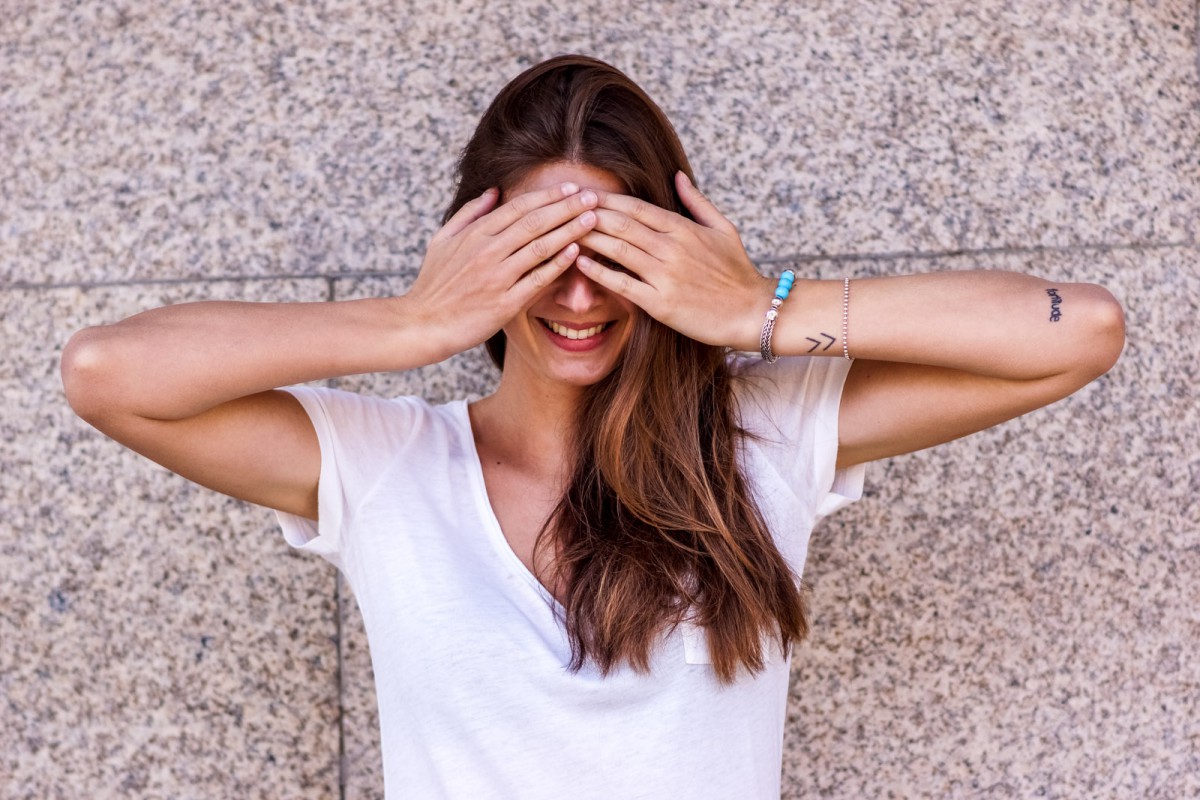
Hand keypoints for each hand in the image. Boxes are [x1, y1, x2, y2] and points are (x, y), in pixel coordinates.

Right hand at [406, 182, 598, 357]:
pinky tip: (576, 252)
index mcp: (475, 234)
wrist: (424, 323)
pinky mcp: (505, 303)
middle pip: (535, 222)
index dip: (547, 195)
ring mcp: (497, 277)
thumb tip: (494, 191)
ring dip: (569, 229)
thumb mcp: (442, 240)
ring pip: (540, 247)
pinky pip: (537, 280)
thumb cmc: (434, 283)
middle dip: (567, 206)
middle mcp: (487, 251)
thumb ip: (469, 213)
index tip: (570, 187)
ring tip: (593, 218)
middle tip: (592, 196)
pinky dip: (558, 264)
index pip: (518, 207)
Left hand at [575, 172, 768, 348]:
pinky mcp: (661, 303)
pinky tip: (579, 264)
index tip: (582, 193)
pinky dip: (599, 273)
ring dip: (589, 238)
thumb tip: (677, 176)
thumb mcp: (723, 228)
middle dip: (588, 213)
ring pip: (618, 249)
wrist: (752, 311)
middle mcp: (672, 247)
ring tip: (564, 231)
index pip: (635, 207)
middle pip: (621, 223)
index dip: (606, 199)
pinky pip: (623, 284)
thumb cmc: (738, 272)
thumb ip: (696, 202)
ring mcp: (665, 274)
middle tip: (562, 207)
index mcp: (683, 228)